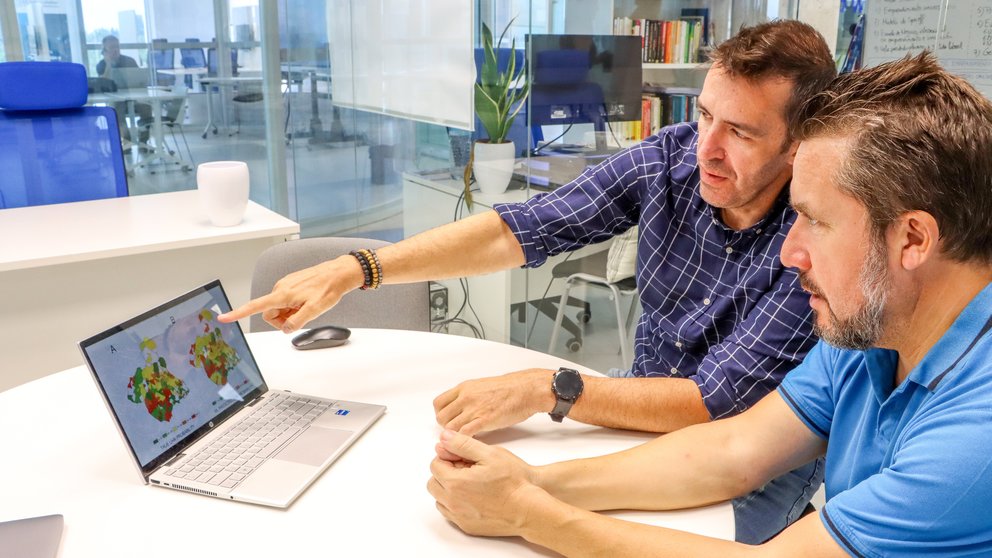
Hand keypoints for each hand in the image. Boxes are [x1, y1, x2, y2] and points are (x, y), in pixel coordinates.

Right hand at [217, 255, 362, 331]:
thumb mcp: (315, 310)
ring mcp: (285, 285)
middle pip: (269, 312)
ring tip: (305, 307)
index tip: (223, 317)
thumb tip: (285, 329)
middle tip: (300, 318)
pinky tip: (306, 302)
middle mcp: (280, 288)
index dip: (238, 313)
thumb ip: (297, 322)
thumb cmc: (328, 289)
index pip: (255, 306)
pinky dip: (293, 306)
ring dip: (288, 313)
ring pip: (278, 308)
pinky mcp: (290, 284)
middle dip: (281, 320)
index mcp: (282, 294)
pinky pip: (285, 300)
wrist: (338, 273)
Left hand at [427, 429, 542, 536]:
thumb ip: (462, 444)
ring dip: (448, 489)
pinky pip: (450, 514)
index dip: (448, 457)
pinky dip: (455, 504)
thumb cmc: (513, 481)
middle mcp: (453, 502)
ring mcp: (459, 517)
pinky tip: (473, 497)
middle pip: (433, 483)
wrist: (528, 509)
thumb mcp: (489, 454)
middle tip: (466, 469)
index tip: (463, 457)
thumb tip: (444, 438)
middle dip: (445, 473)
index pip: (435, 465)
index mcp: (455, 482)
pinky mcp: (467, 527)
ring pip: (440, 500)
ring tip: (470, 483)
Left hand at [433, 369, 555, 435]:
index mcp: (464, 388)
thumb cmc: (509, 389)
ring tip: (464, 439)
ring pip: (450, 427)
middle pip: (441, 417)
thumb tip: (460, 406)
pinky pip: (464, 433)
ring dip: (454, 437)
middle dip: (446, 427)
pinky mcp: (484, 420)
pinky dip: (464, 440)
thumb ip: (468, 396)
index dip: (441, 414)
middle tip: (457, 432)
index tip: (448, 420)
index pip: (438, 403)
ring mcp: (474, 408)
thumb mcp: (482, 386)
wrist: (526, 389)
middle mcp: (465, 397)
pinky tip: (471, 442)